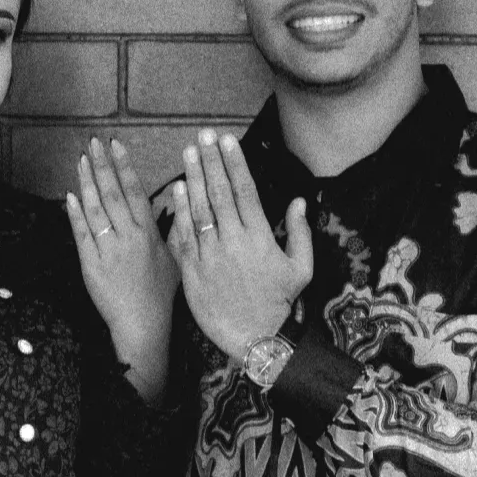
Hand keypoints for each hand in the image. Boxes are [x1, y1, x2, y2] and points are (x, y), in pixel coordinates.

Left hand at [66, 138, 179, 401]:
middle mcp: (128, 237)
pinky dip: (75, 214)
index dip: (124, 167)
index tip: (116, 146)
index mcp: (149, 234)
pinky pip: (81, 234)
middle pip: (112, 194)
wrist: (143, 325)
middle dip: (101, 166)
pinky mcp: (91, 264)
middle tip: (93, 143)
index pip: (135, 192)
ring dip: (87, 183)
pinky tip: (70, 196)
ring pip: (95, 209)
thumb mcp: (176, 260)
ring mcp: (108, 250)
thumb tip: (178, 203)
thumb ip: (174, 230)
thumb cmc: (162, 295)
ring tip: (81, 161)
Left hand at [170, 129, 312, 361]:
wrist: (255, 340)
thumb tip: (299, 201)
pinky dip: (179, 213)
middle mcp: (234, 242)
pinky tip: (175, 191)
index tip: (227, 141)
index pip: (246, 191)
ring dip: (193, 179)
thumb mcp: (301, 268)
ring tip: (187, 153)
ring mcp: (211, 256)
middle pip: (220, 193)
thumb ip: (300, 232)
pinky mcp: (194, 272)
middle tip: (202, 136)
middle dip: (210, 162)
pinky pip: (184, 237)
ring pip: (200, 210)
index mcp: (261, 238)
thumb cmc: (280, 304)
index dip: (235, 163)